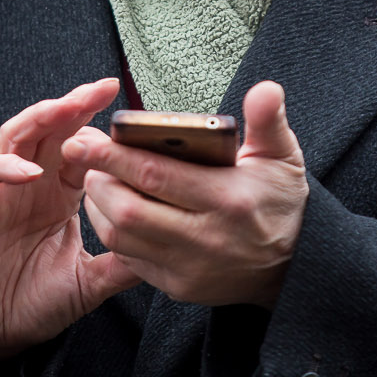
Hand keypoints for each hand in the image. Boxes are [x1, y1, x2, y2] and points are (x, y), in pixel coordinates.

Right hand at [0, 78, 140, 365]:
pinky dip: (5, 166)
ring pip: (16, 136)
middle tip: (104, 87)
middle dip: (76, 104)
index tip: (133, 120)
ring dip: (41, 118)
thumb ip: (121, 263)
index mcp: (58, 194)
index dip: (102, 130)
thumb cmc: (33, 302)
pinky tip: (30, 172)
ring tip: (67, 107)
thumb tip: (170, 251)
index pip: (80, 148)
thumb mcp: (88, 282)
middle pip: (51, 129)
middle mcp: (29, 184)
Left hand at [65, 80, 307, 308]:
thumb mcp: (283, 157)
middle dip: (98, 180)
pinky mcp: (179, 287)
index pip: (157, 175)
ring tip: (96, 178)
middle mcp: (207, 239)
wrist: (292, 266)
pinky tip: (111, 209)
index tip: (86, 138)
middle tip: (83, 155)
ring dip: (99, 207)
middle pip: (129, 211)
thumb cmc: (280, 201)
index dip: (115, 156)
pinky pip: (131, 259)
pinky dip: (114, 232)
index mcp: (229, 200)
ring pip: (122, 238)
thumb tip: (264, 89)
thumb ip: (269, 121)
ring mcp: (190, 268)